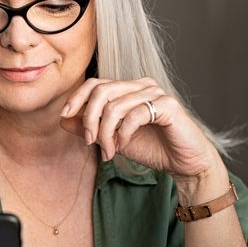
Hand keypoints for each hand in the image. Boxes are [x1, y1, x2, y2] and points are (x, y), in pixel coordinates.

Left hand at [58, 77, 221, 182]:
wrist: (183, 163)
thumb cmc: (152, 148)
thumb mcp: (113, 139)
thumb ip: (90, 128)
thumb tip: (64, 118)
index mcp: (129, 89)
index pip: (95, 83)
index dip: (77, 98)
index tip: (65, 116)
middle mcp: (142, 85)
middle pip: (102, 91)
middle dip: (89, 118)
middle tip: (90, 142)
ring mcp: (156, 93)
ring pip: (115, 105)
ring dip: (106, 133)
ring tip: (109, 151)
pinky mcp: (168, 106)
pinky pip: (134, 115)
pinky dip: (123, 134)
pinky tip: (123, 146)